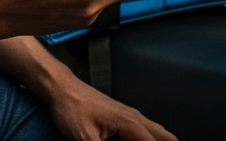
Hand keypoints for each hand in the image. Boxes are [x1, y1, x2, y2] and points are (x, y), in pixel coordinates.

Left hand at [47, 71, 178, 140]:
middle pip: (162, 135)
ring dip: (161, 140)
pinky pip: (144, 130)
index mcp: (129, 122)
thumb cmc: (73, 109)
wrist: (63, 90)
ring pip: (154, 131)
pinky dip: (150, 138)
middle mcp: (133, 116)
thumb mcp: (86, 140)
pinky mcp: (121, 117)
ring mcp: (128, 115)